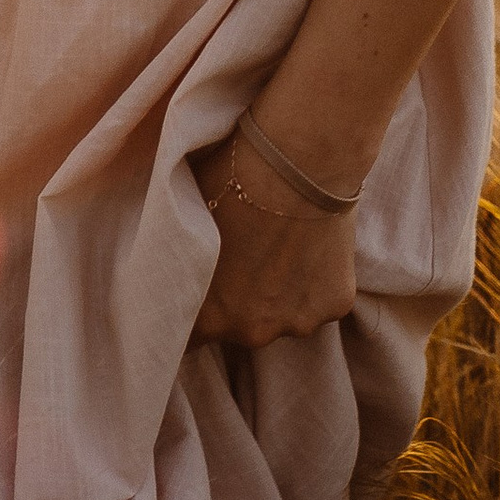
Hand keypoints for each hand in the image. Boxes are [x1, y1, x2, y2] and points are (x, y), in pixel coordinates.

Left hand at [190, 129, 358, 347]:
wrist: (298, 160)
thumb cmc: (230, 180)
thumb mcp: (185, 222)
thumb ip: (180, 261)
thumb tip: (165, 265)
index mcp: (208, 317)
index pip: (188, 339)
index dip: (191, 313)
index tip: (196, 291)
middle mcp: (252, 332)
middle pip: (238, 327)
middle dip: (237, 301)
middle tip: (243, 256)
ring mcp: (298, 322)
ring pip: (282, 316)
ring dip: (279, 294)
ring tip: (279, 247)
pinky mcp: (334, 306)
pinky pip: (317, 301)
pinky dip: (314, 281)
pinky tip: (309, 244)